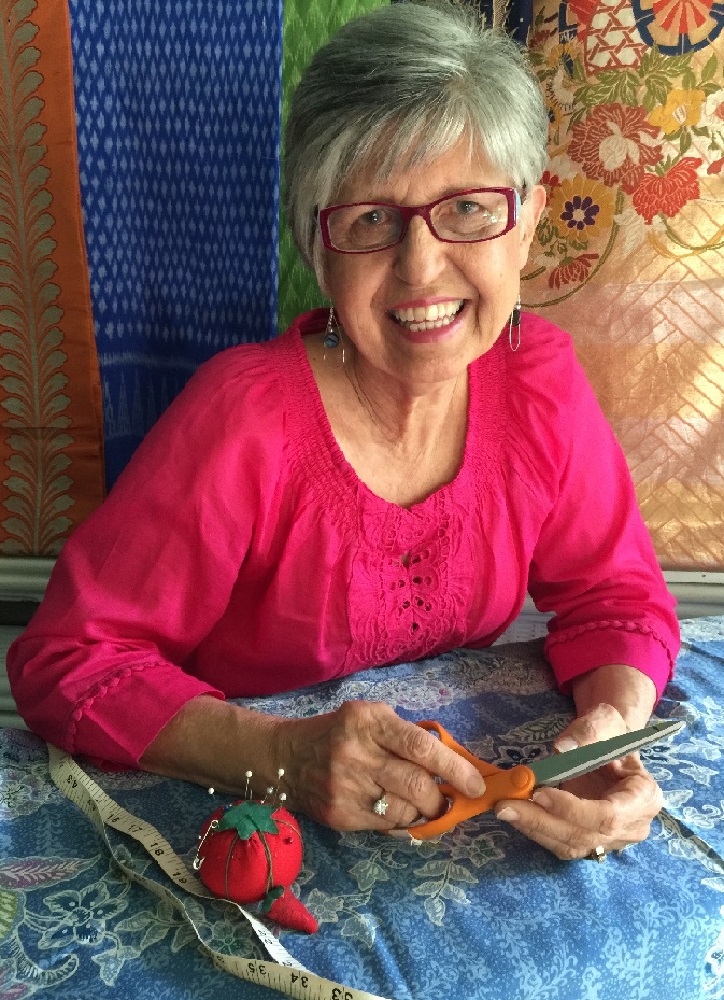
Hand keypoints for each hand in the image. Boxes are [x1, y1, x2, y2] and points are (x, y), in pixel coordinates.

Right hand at [276, 700, 485, 831]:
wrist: (287, 758)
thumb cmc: (341, 733)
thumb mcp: (371, 718)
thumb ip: (407, 736)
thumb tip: (454, 765)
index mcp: (368, 722)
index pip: (420, 746)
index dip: (453, 768)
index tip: (474, 784)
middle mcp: (356, 753)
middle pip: (416, 785)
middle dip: (440, 798)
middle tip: (446, 800)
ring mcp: (346, 788)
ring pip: (405, 811)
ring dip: (422, 812)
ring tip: (420, 804)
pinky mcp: (341, 816)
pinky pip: (386, 826)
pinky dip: (401, 821)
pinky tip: (396, 810)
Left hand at [494, 703, 662, 859]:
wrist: (608, 744)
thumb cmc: (610, 732)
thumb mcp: (604, 721)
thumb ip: (588, 732)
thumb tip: (563, 749)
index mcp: (644, 797)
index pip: (609, 816)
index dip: (573, 810)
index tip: (540, 794)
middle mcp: (632, 827)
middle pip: (585, 836)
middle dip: (543, 821)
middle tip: (506, 805)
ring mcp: (612, 840)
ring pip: (571, 845)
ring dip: (534, 828)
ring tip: (504, 808)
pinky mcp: (591, 842)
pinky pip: (562, 844)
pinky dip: (536, 830)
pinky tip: (515, 814)